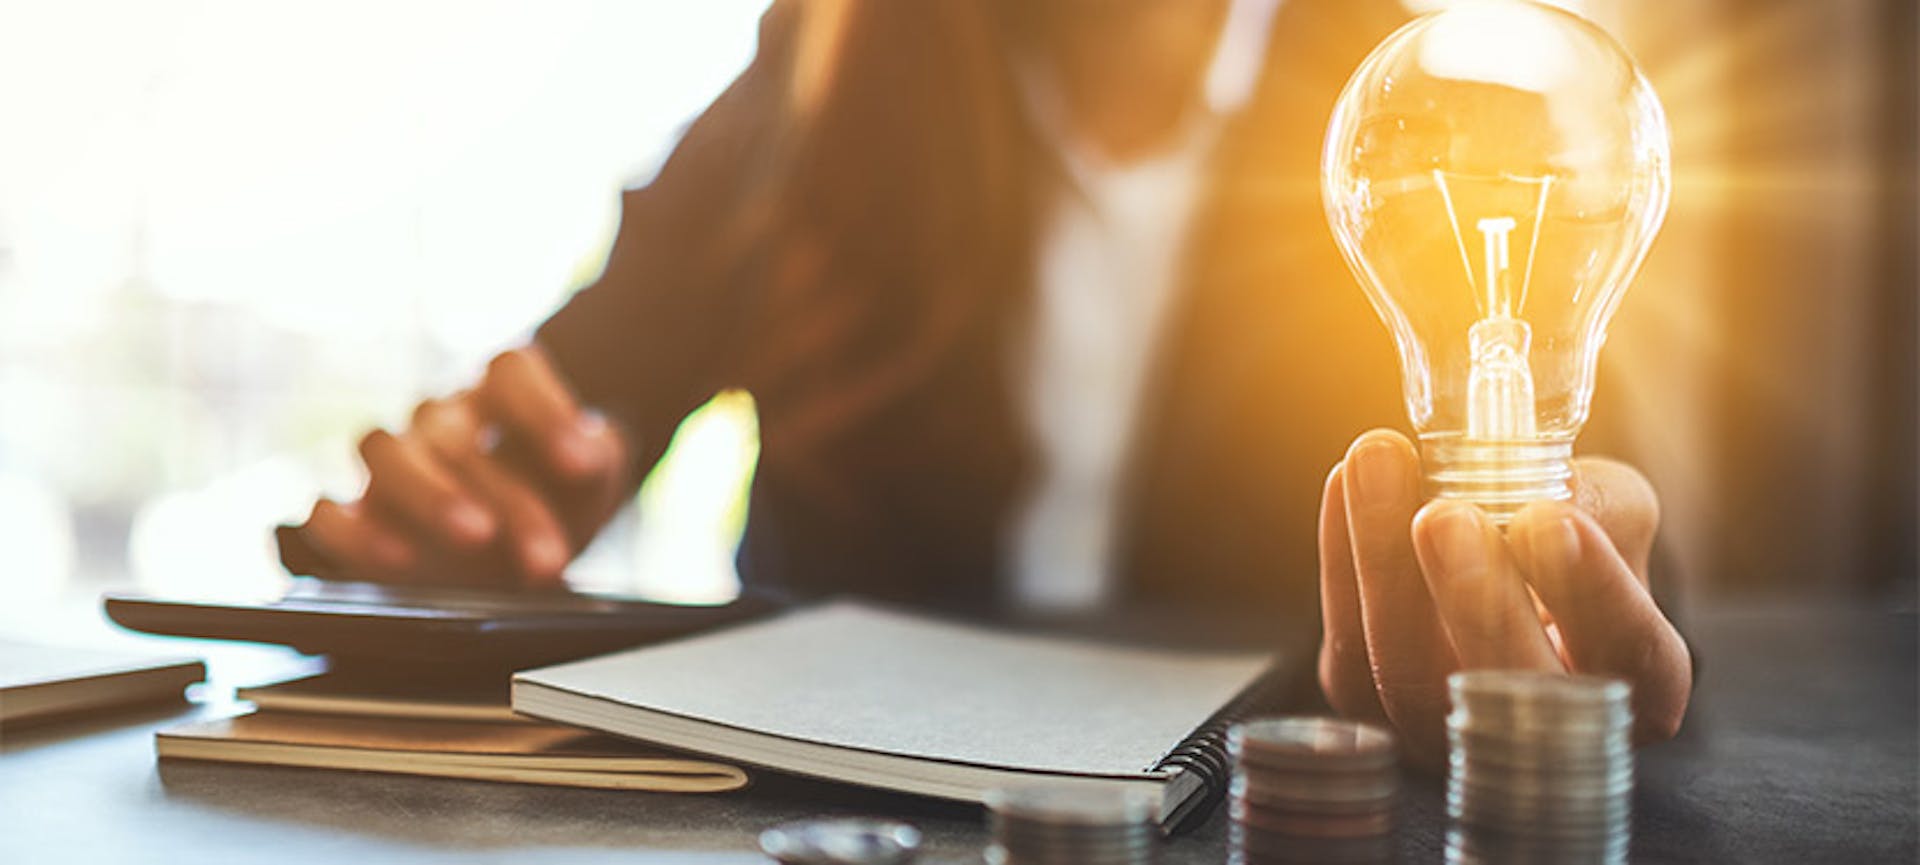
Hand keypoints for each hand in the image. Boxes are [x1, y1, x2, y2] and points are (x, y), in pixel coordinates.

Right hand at [286, 346, 630, 587]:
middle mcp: (439, 418)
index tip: (581, 464)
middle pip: (455, 431)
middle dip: (509, 500)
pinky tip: (395, 560)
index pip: (509, 369)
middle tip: (546, 557)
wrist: (522, 554)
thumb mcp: (596, 478)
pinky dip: (353, 531)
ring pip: (383, 450)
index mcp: (499, 393)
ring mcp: (392, 464)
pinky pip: (328, 511)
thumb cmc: (560, 501)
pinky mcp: (356, 517)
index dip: (544, 408)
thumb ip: (601, 454)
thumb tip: (590, 448)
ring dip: (430, 495)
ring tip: (475, 537)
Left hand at [1316, 429, 1691, 763]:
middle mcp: (1546, 729)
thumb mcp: (1611, 511)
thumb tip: (1550, 497)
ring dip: (1384, 568)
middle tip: (1444, 515)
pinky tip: (1345, 486)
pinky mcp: (1371, 707)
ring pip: (1409, 676)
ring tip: (1379, 468)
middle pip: (1508, 685)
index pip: (1630, 652)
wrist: (1497, 559)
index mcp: (1638, 687)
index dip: (1590, 591)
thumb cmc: (1571, 538)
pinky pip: (1349, 651)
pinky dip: (1342, 563)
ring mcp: (1450, 731)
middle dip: (1471, 598)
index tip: (1548, 519)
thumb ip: (1599, 504)